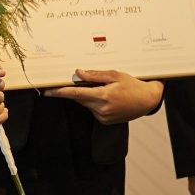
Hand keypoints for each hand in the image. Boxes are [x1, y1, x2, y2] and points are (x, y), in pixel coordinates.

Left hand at [43, 69, 162, 124]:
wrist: (146, 100)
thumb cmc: (132, 85)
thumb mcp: (115, 75)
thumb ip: (95, 75)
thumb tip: (78, 73)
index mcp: (103, 96)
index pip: (76, 94)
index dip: (60, 93)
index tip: (48, 92)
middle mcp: (101, 109)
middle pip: (79, 98)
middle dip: (76, 90)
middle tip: (80, 81)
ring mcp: (103, 117)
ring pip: (86, 104)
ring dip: (87, 96)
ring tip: (104, 89)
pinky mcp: (104, 121)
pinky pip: (92, 109)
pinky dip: (94, 102)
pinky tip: (107, 97)